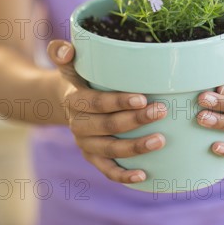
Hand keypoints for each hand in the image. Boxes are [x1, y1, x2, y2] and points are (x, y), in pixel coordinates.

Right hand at [47, 40, 166, 183]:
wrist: (64, 101)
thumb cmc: (77, 77)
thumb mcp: (68, 63)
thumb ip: (62, 52)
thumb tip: (64, 48)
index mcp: (74, 101)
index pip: (97, 102)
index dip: (118, 102)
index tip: (142, 98)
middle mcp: (78, 125)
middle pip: (108, 126)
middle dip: (136, 120)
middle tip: (161, 111)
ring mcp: (85, 144)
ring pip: (111, 150)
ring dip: (136, 147)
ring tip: (160, 140)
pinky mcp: (93, 158)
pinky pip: (107, 170)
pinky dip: (123, 176)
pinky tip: (143, 175)